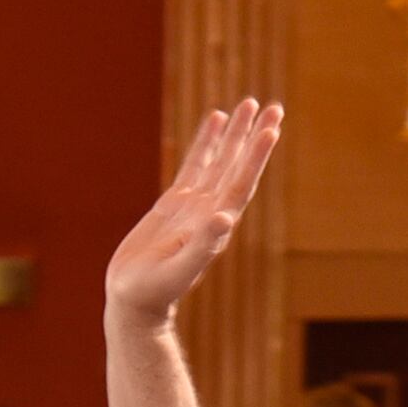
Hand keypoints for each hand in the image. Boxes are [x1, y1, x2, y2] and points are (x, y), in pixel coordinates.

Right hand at [103, 98, 284, 329]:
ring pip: (219, 162)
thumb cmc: (154, 292)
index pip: (240, 184)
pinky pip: (194, 165)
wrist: (134, 301)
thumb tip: (224, 218)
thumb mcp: (177, 270)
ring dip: (235, 135)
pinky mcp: (174, 204)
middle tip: (273, 107)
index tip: (271, 129)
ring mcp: (194, 206)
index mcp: (215, 226)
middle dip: (254, 137)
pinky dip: (206, 142)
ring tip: (248, 105)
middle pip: (237, 167)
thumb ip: (202, 246)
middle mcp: (210, 212)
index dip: (256, 158)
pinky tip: (214, 121)